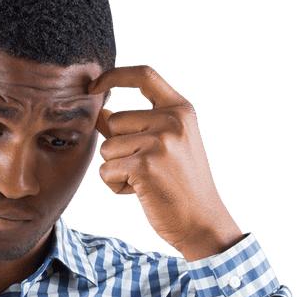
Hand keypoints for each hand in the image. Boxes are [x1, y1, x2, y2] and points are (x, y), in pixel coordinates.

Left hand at [88, 66, 245, 261]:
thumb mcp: (167, 146)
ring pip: (107, 148)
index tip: (93, 86)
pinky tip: (139, 193)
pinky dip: (115, 186)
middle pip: (115, 122)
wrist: (202, 221)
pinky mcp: (145, 166)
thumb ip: (136, 127)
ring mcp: (159, 142)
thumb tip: (100, 114)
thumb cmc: (181, 186)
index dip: (114, 76)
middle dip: (118, 149)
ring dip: (117, 170)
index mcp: (180, 109)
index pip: (143, 75)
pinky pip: (107, 170)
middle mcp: (172, 120)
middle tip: (145, 170)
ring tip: (145, 182)